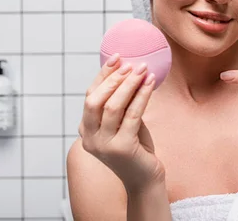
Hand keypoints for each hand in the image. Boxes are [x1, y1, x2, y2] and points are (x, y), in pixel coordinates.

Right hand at [78, 53, 165, 192]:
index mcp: (86, 130)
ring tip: (143, 70)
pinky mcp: (122, 148)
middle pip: (95, 100)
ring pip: (113, 106)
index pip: (90, 96)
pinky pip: (132, 115)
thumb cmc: (136, 148)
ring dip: (129, 84)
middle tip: (131, 64)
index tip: (116, 57)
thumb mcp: (123, 123)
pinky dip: (142, 96)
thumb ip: (120, 104)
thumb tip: (129, 71)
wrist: (145, 180)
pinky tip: (151, 83)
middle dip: (113, 78)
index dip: (102, 75)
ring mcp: (104, 145)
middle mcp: (90, 138)